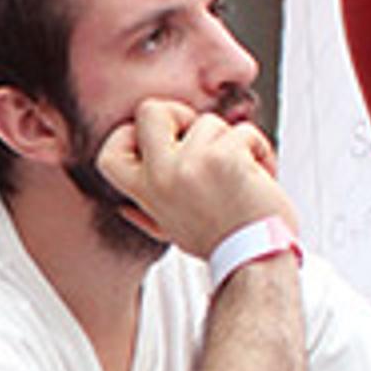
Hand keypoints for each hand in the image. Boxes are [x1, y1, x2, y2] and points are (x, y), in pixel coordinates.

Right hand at [92, 100, 294, 261]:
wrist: (255, 260)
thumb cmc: (221, 245)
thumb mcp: (171, 232)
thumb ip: (146, 216)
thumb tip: (125, 208)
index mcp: (146, 192)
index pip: (109, 152)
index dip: (130, 133)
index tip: (160, 140)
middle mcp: (162, 176)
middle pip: (150, 110)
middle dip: (180, 114)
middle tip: (202, 137)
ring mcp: (191, 165)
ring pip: (211, 122)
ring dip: (234, 143)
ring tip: (242, 175)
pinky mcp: (225, 158)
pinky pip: (245, 132)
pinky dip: (261, 151)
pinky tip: (261, 176)